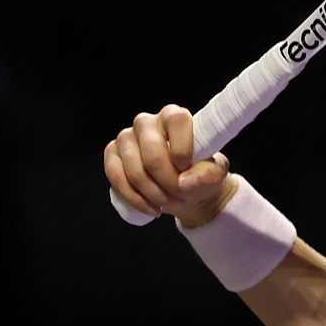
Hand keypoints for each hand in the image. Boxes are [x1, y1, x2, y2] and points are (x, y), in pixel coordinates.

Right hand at [104, 105, 237, 226]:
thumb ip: (209, 174)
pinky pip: (115, 177)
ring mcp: (126, 137)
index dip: (182, 148)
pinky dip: (134, 198)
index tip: (187, 168)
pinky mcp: (112, 154)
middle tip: (181, 194)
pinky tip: (151, 208)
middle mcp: (147, 122)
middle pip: (152, 153)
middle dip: (168, 181)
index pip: (176, 120)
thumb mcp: (214, 173)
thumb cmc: (200, 173)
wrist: (185, 188)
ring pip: (134, 170)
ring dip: (153, 194)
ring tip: (169, 202)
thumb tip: (186, 182)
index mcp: (174, 116)